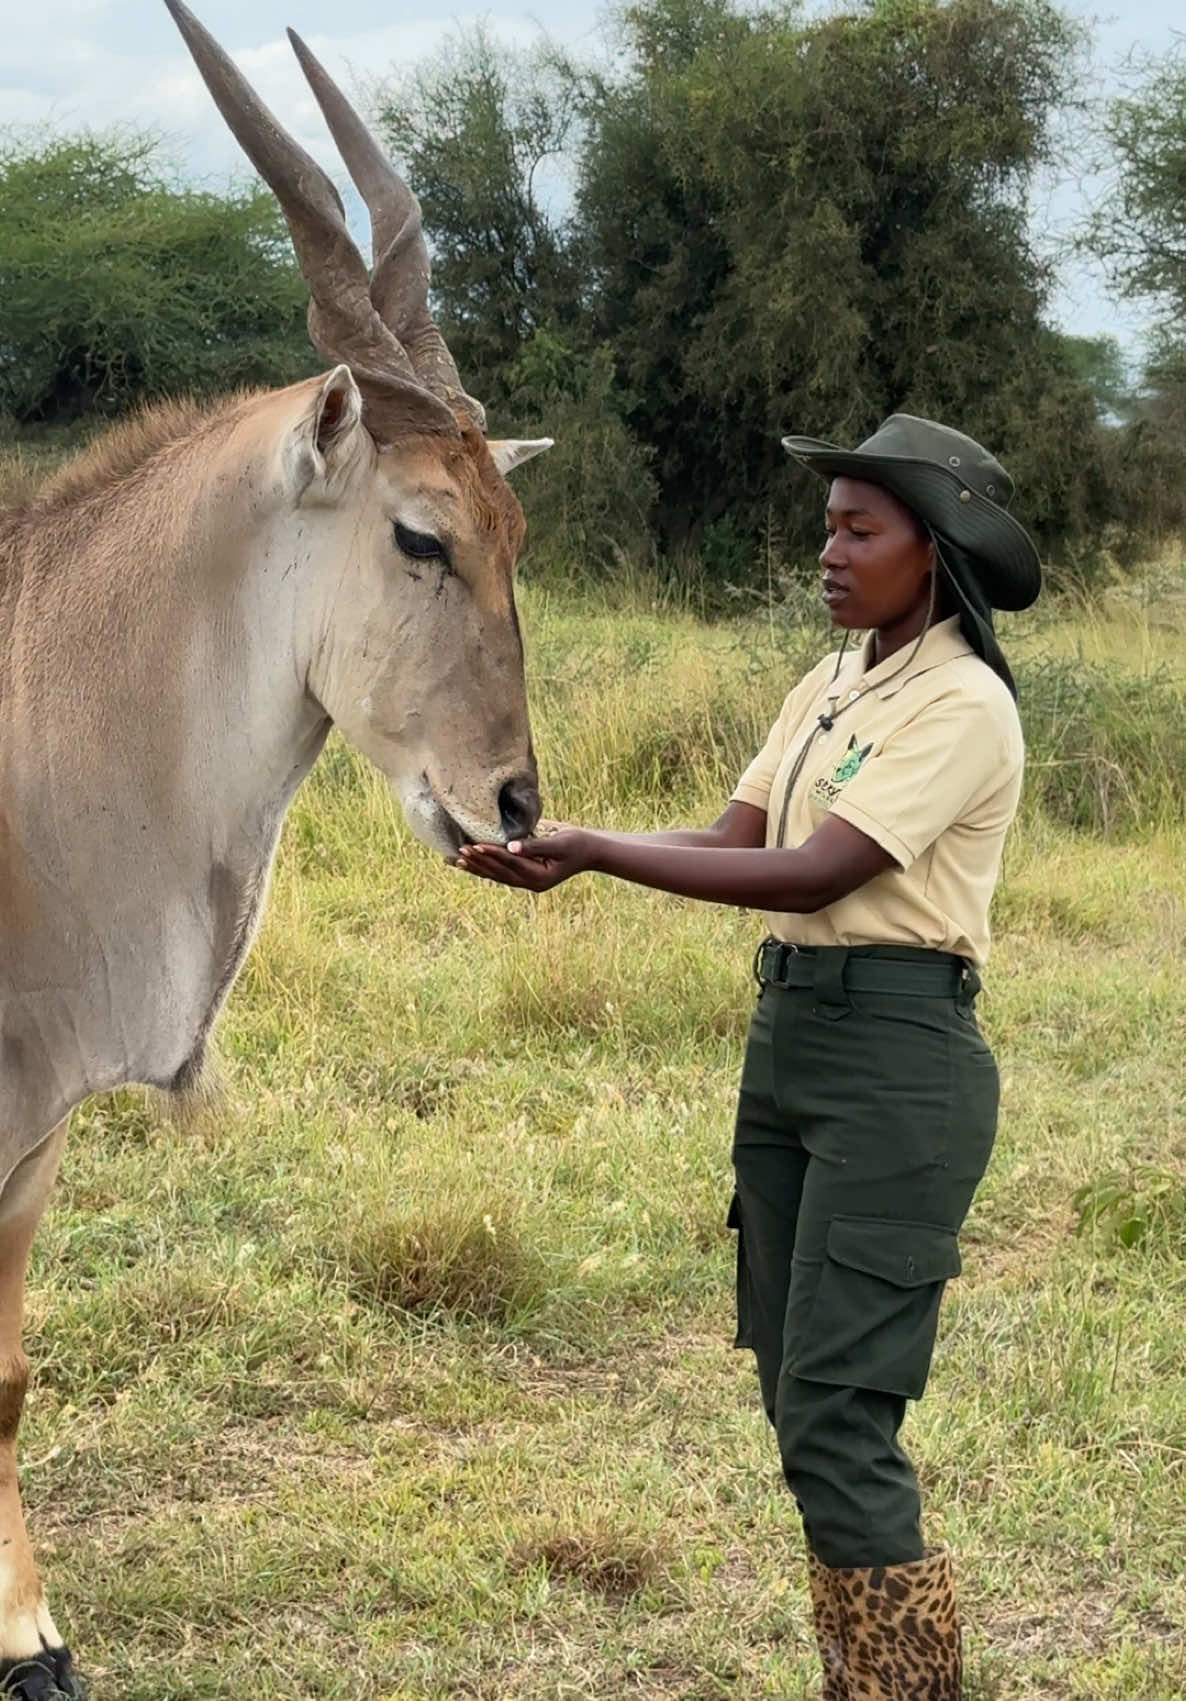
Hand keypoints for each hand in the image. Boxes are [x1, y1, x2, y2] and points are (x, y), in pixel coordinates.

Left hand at [457, 826, 593, 891]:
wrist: (590, 851)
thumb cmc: (578, 843)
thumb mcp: (560, 842)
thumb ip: (535, 845)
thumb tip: (511, 846)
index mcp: (539, 877)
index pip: (509, 864)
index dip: (491, 854)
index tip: (474, 846)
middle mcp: (529, 882)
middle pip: (498, 873)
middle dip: (478, 862)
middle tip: (458, 852)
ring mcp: (526, 880)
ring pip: (496, 875)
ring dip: (475, 867)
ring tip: (455, 860)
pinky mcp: (524, 873)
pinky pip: (500, 872)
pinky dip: (484, 866)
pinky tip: (469, 861)